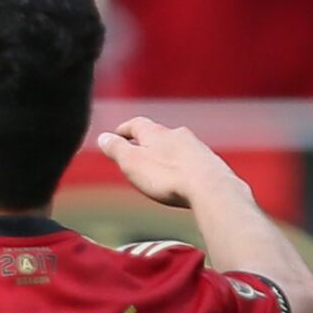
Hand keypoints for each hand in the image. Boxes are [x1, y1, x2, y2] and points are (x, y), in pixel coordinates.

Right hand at [93, 113, 240, 210]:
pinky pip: (190, 160)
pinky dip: (181, 165)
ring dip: (165, 153)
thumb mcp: (132, 163)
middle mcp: (178, 135)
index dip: (124, 129)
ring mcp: (196, 147)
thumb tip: (103, 137)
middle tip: (135, 150)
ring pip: (176, 146)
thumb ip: (116, 149)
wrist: (210, 187)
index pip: (136, 124)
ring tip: (157, 166)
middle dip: (146, 142)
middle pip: (158, 134)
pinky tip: (180, 176)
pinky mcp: (210, 162)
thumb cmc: (167, 176)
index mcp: (156, 133)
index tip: (115, 134)